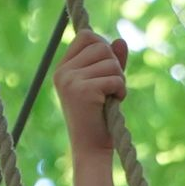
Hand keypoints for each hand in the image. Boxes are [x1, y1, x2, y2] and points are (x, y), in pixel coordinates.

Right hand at [55, 32, 128, 155]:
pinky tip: (114, 102)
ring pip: (110, 61)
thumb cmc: (99, 119)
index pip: (86, 36)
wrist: (91, 149)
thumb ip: (112, 62)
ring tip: (112, 97)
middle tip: (112, 87)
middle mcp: (62, 72)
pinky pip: (114, 77)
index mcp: (63, 68)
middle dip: (115, 65)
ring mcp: (70, 80)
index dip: (104, 46)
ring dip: (120, 79)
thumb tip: (120, 40)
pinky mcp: (82, 90)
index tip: (108, 68)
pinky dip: (121, 90)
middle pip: (101, 45)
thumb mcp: (105, 84)